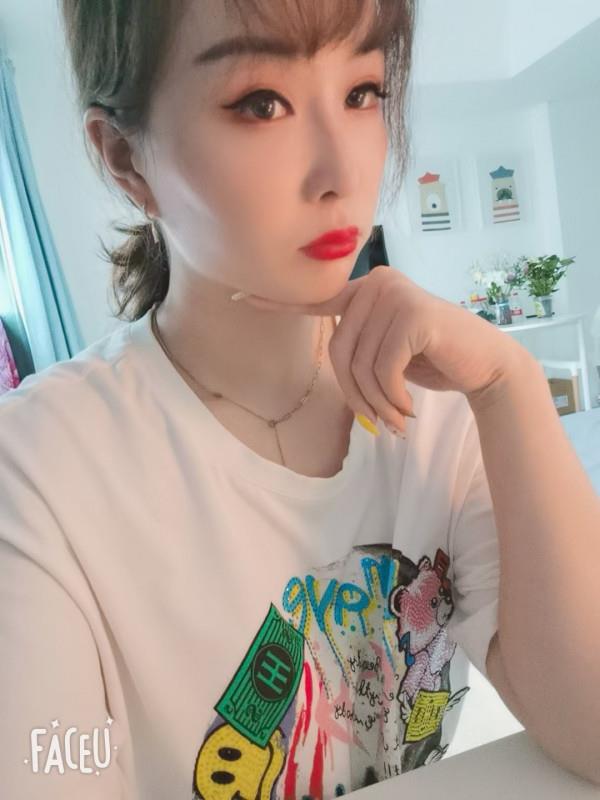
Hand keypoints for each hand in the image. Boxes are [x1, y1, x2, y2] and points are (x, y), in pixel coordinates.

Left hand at [240, 267, 529, 433]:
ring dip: (376, 402)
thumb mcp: (386, 351)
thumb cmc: (432, 361)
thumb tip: (335, 363)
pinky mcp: (413, 314)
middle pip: (338, 349)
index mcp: (365, 290)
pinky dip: (392, 397)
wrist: (483, 365)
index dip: (277, 303)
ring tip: (398, 419)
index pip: (315, 300)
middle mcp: (377, 283)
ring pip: (359, 363)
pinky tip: (409, 407)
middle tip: (381, 422)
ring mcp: (395, 294)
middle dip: (356, 395)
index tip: (239, 300)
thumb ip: (359, 345)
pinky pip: (382, 368)